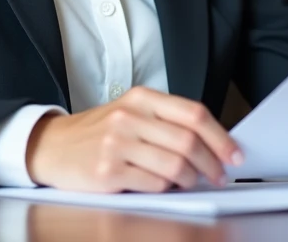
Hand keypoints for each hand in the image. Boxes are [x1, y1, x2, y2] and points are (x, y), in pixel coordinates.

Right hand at [24, 86, 243, 192]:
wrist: (52, 146)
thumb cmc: (98, 132)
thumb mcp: (131, 112)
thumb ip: (166, 122)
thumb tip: (213, 144)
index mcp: (141, 98)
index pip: (193, 114)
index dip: (220, 137)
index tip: (235, 154)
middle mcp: (130, 117)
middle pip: (188, 141)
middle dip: (212, 163)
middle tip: (219, 175)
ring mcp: (117, 143)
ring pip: (175, 166)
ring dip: (191, 180)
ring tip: (191, 182)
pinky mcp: (108, 171)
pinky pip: (153, 184)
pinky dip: (166, 190)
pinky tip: (164, 187)